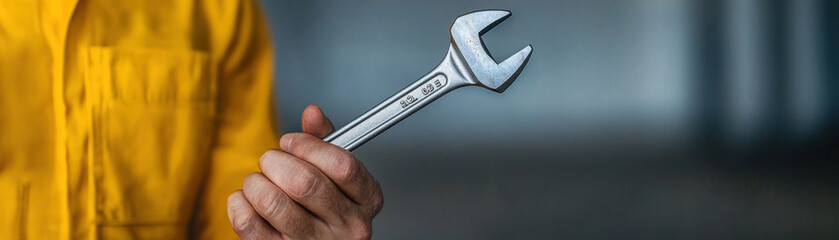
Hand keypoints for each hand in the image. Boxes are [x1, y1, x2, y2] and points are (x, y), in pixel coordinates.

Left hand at [227, 105, 383, 238]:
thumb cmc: (326, 207)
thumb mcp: (336, 173)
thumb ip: (324, 141)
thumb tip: (313, 113)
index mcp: (367, 199)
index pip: (341, 165)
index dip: (307, 146)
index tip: (290, 142)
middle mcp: (348, 226)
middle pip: (305, 183)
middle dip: (276, 162)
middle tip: (270, 161)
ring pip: (274, 203)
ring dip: (255, 183)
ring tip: (258, 182)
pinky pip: (249, 224)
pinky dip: (239, 204)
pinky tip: (248, 200)